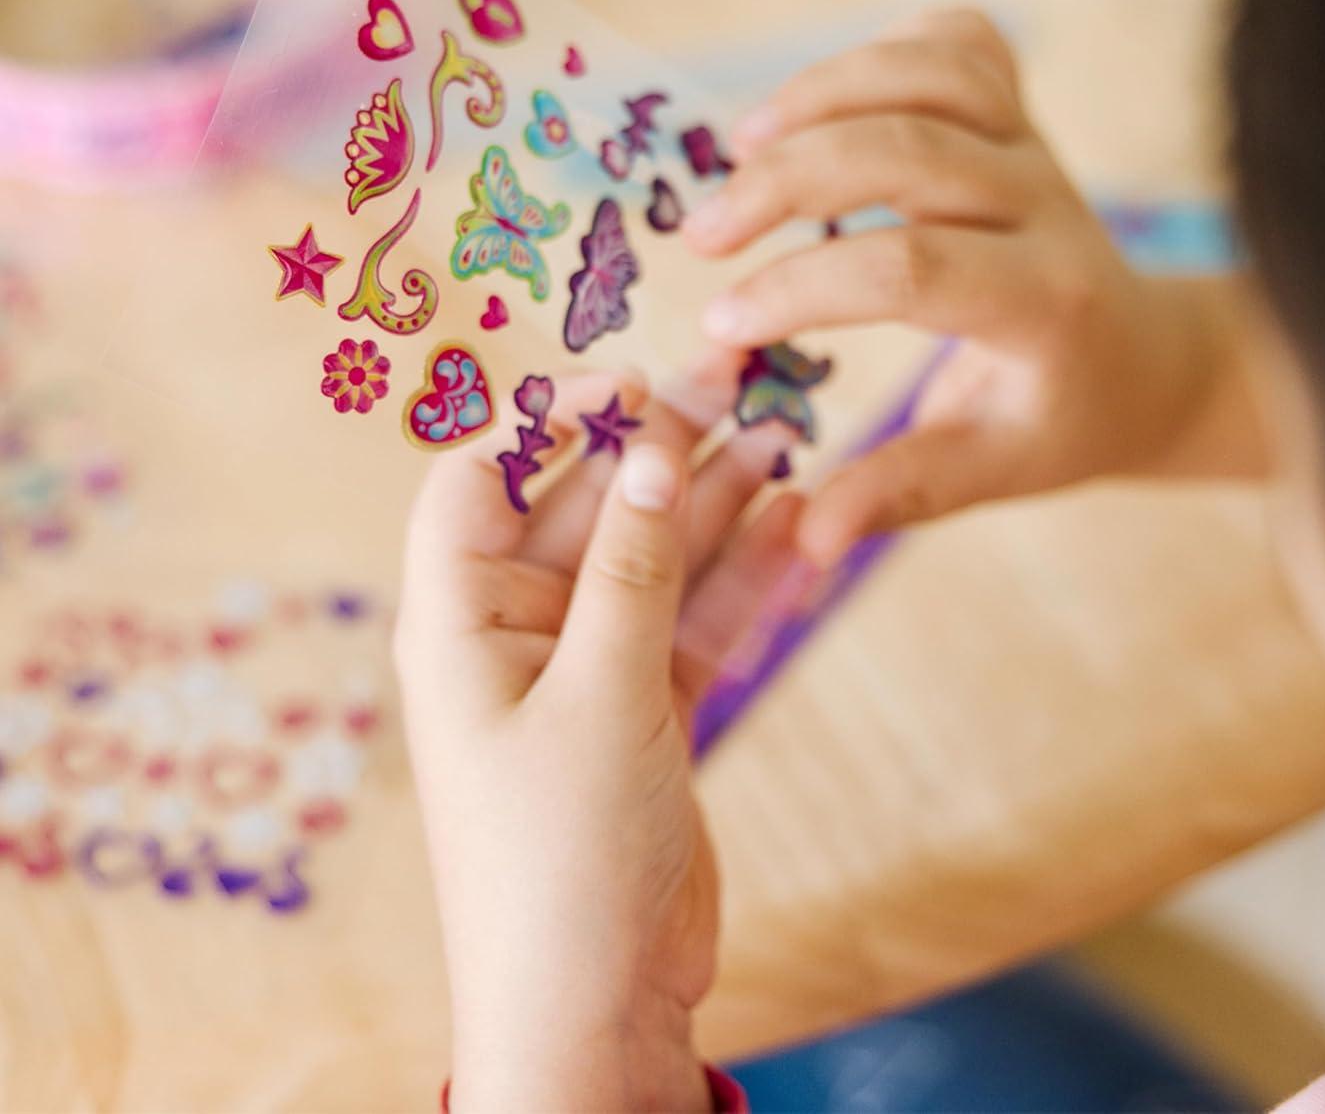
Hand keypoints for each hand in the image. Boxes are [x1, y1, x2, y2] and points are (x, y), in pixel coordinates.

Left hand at [397, 357, 803, 1112]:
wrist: (596, 1009)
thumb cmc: (561, 858)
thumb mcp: (602, 694)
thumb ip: (633, 569)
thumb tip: (652, 446)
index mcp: (461, 621)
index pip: (482, 480)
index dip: (546, 420)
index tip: (629, 385)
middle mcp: (518, 633)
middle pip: (588, 509)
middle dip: (659, 450)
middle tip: (737, 385)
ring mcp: (589, 669)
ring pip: (654, 560)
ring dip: (712, 505)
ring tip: (781, 439)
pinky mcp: (648, 708)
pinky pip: (694, 619)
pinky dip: (739, 576)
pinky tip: (794, 523)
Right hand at [682, 8, 1263, 566]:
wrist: (1141, 355)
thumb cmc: (1058, 419)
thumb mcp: (992, 468)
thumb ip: (902, 493)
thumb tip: (803, 539)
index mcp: (1044, 302)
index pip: (911, 270)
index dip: (803, 288)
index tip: (722, 324)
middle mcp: (1046, 205)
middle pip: (907, 151)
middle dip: (784, 183)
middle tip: (702, 235)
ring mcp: (1036, 145)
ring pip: (932, 75)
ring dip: (822, 94)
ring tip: (740, 145)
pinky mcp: (1023, 112)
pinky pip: (959, 42)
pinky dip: (884, 50)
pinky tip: (824, 100)